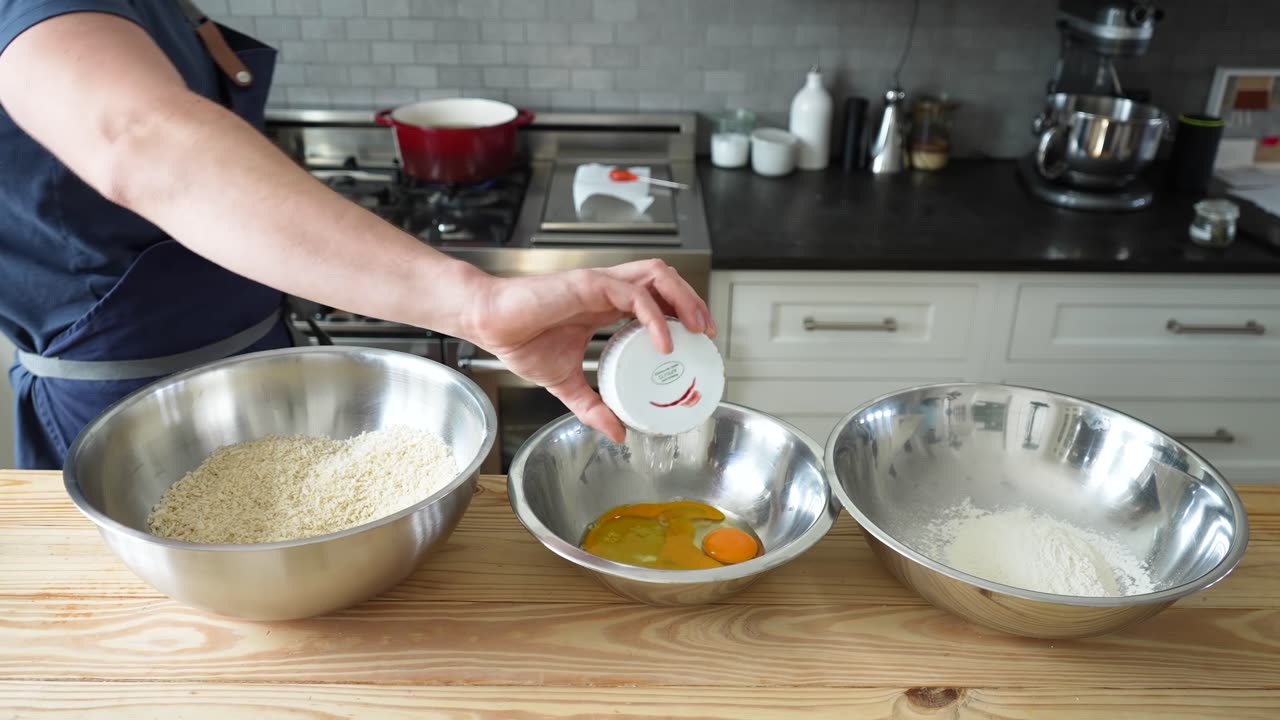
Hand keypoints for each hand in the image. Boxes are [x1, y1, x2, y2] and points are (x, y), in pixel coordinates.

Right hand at [465, 260, 714, 441]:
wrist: (488, 323)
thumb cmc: (519, 340)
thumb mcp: (566, 383)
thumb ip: (593, 407)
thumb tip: (618, 433)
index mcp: (604, 304)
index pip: (656, 296)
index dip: (681, 311)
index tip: (697, 339)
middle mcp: (607, 289)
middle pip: (664, 280)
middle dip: (693, 301)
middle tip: (707, 333)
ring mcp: (600, 284)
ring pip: (656, 276)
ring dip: (684, 299)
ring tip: (697, 329)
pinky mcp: (588, 285)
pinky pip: (632, 295)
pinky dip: (654, 317)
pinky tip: (664, 341)